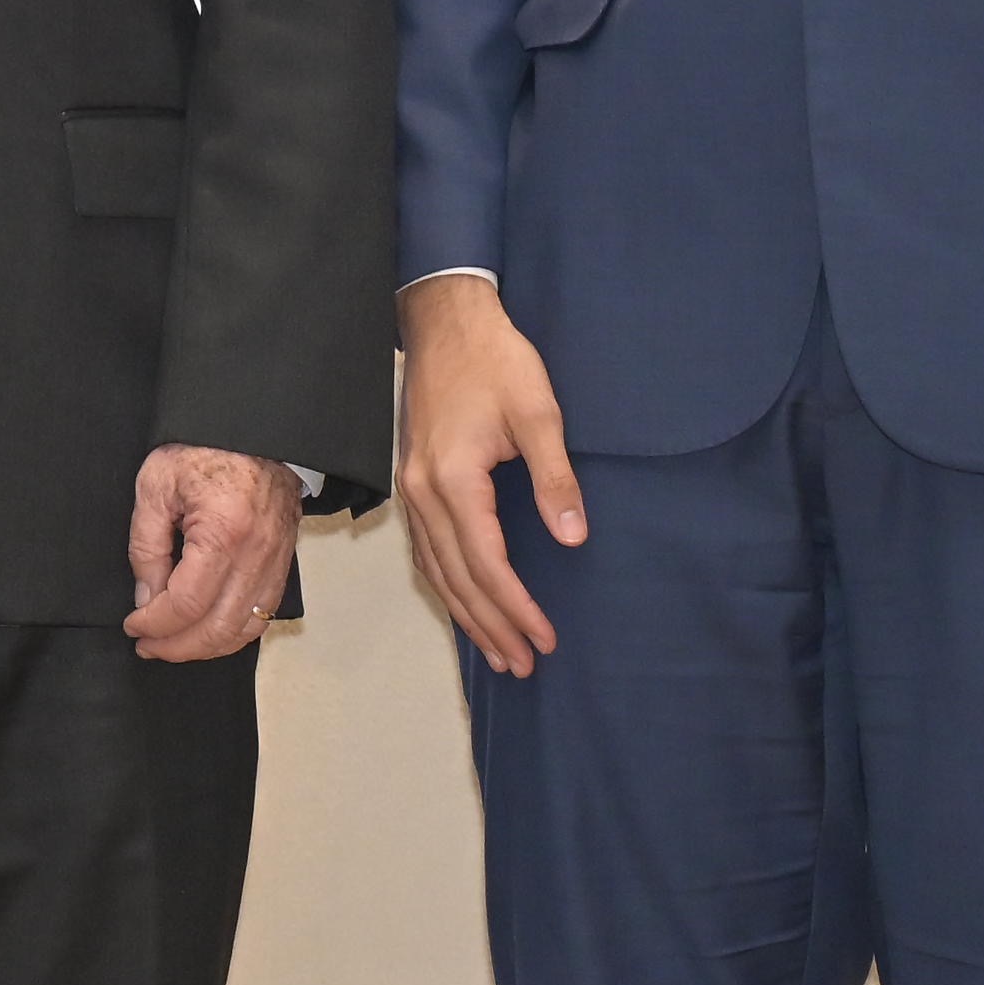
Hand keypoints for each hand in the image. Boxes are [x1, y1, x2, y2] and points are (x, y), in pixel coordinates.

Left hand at [123, 444, 301, 661]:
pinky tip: (207, 631)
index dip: (155, 624)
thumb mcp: (155, 487)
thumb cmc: (202, 448)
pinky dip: (234, 633)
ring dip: (206, 647)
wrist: (253, 427)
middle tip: (147, 646)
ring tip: (172, 644)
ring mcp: (276, 562)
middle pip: (218, 628)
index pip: (187, 604)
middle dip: (177, 646)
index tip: (132, 626)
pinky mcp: (284, 563)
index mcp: (223, 532)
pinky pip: (263, 615)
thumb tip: (146, 599)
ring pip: (245, 630)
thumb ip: (146, 547)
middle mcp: (257, 555)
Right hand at [397, 272, 584, 676]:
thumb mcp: (539, 412)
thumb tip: (573, 537)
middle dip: (490, 625)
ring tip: (496, 651)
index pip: (486, 562)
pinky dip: (445, 583)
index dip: (516, 606)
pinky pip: (424, 548)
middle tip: (523, 664)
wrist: (445, 320)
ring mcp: (410, 487)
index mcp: (452, 478)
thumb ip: (555, 478)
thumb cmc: (495, 361)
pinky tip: (463, 600)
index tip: (545, 637)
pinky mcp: (411, 479)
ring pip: (434, 568)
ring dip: (465, 613)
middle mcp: (421, 491)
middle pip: (455, 577)